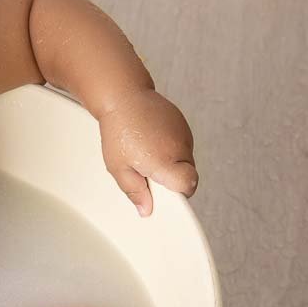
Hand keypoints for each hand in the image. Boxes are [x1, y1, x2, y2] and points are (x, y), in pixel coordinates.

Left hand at [98, 89, 197, 216]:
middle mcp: (180, 148)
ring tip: (147, 152)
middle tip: (148, 170)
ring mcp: (184, 134)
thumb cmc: (119, 130)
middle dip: (171, 178)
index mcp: (165, 161)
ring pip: (186, 159)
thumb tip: (146, 209)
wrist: (124, 97)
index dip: (178, 193)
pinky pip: (182, 144)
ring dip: (172, 162)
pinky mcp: (183, 124)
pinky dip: (171, 147)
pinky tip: (152, 141)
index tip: (164, 192)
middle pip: (188, 175)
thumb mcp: (119, 167)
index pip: (188, 186)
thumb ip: (135, 191)